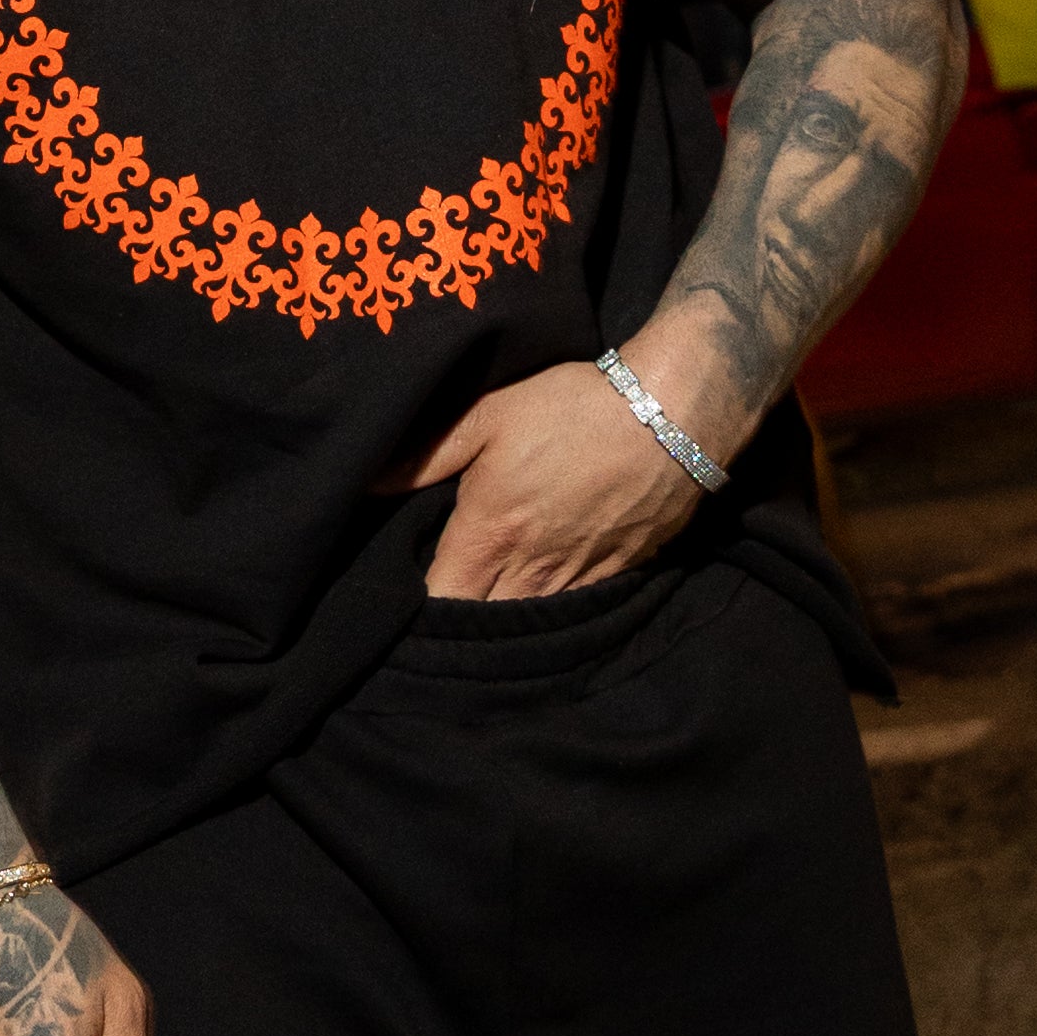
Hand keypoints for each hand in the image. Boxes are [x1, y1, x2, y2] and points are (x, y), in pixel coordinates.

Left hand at [413, 353, 702, 599]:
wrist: (669, 412)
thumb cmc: (571, 408)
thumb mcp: (488, 415)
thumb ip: (426, 455)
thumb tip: (366, 484)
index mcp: (491, 536)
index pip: (441, 602)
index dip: (417, 612)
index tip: (401, 604)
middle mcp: (532, 570)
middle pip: (482, 624)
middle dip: (458, 625)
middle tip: (436, 617)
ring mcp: (579, 578)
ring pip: (529, 626)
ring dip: (504, 626)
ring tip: (482, 617)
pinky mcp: (618, 575)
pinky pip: (575, 613)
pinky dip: (553, 616)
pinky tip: (538, 605)